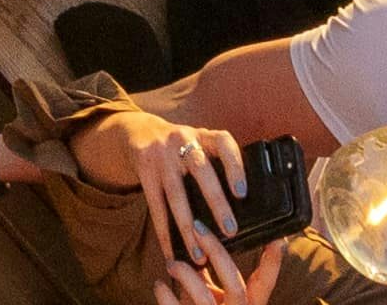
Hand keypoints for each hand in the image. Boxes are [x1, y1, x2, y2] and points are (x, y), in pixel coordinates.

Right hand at [78, 110, 249, 260]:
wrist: (141, 132)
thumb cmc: (183, 146)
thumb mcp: (200, 143)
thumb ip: (218, 163)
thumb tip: (245, 205)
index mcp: (203, 135)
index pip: (223, 142)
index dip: (234, 166)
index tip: (242, 193)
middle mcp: (183, 140)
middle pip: (201, 170)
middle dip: (216, 202)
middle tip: (230, 230)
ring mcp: (162, 155)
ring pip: (176, 195)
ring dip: (188, 228)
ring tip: (200, 255)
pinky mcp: (145, 171)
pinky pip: (155, 207)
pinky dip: (164, 233)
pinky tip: (171, 253)